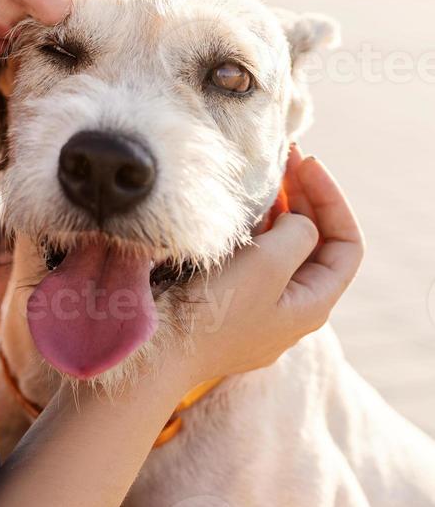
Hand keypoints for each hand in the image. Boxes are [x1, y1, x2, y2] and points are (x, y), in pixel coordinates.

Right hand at [171, 143, 365, 389]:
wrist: (158, 348)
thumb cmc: (215, 309)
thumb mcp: (269, 264)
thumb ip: (297, 234)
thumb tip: (297, 221)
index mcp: (313, 305)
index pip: (347, 244)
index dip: (333, 199)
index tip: (307, 164)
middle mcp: (292, 310)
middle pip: (317, 244)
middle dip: (306, 198)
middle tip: (285, 158)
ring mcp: (260, 308)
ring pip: (284, 249)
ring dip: (280, 210)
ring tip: (264, 175)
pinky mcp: (230, 303)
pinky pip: (256, 258)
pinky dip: (256, 228)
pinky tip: (240, 208)